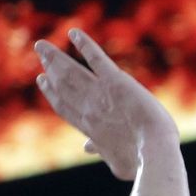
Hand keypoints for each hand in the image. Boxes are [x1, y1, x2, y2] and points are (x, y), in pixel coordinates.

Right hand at [34, 29, 178, 179]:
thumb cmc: (140, 163)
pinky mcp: (115, 81)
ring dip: (56, 56)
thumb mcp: (117, 163)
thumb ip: (101, 151)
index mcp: (89, 128)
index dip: (52, 92)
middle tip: (41, 52)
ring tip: (43, 45)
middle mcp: (89, 109)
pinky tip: (75, 32)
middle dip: (51, 67)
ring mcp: (100, 94)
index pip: (64, 107)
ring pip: (72, 71)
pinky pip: (96, 58)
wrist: (154, 151)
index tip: (42, 79)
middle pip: (64, 85)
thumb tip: (87, 148)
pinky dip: (85, 44)